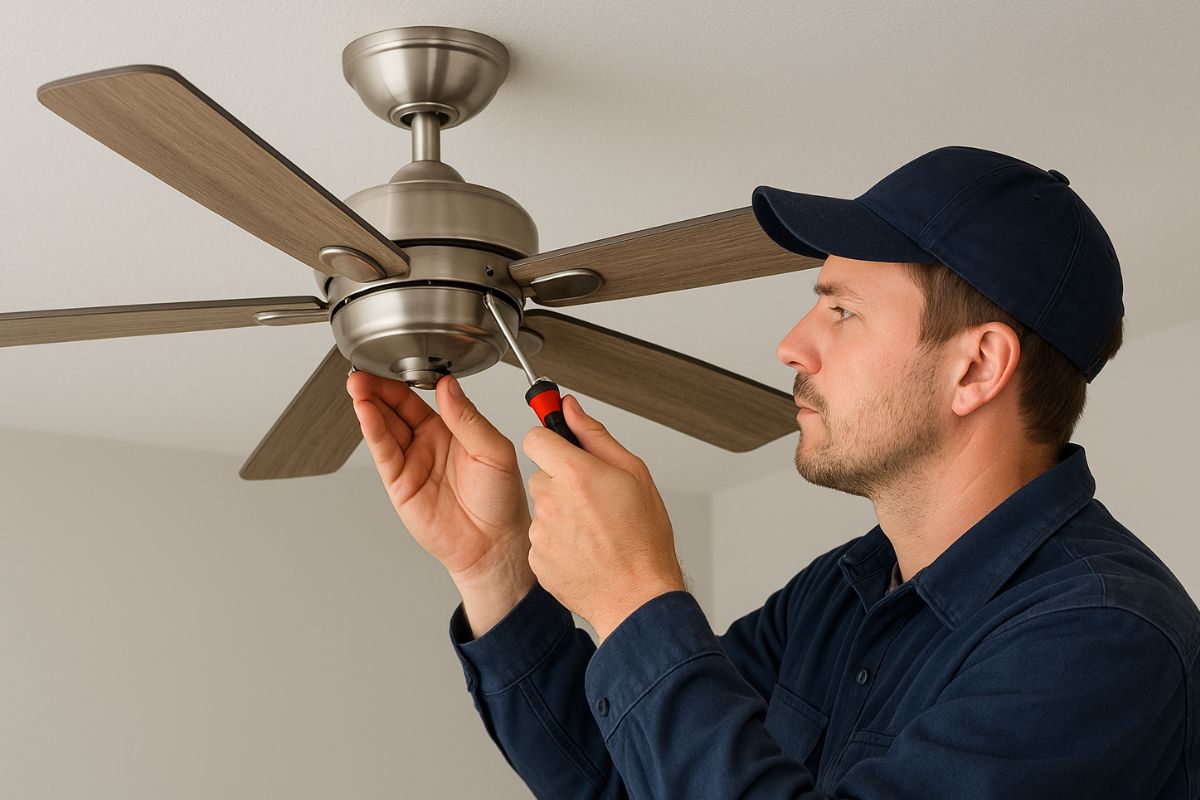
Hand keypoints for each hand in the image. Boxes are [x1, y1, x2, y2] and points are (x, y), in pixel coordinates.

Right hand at [347, 371, 533, 605]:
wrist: (493, 545)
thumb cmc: (501, 502)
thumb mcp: (495, 451)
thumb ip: (469, 418)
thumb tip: (449, 387)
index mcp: (454, 429)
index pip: (424, 397)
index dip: (408, 381)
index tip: (398, 364)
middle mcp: (430, 443)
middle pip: (397, 408)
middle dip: (379, 388)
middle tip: (366, 373)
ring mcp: (412, 461)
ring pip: (385, 426)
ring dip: (369, 404)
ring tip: (358, 386)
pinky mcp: (399, 483)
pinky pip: (383, 451)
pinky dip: (372, 430)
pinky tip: (365, 412)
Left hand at [522, 395, 685, 642]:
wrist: (637, 597)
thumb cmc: (643, 540)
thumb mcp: (633, 473)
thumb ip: (594, 434)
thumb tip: (570, 407)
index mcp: (575, 474)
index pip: (535, 437)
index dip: (551, 442)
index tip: (563, 449)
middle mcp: (551, 501)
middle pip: (541, 474)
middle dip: (562, 481)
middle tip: (593, 499)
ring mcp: (540, 532)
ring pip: (542, 508)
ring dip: (560, 513)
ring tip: (594, 530)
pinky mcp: (536, 558)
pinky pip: (541, 538)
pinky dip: (558, 541)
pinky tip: (584, 549)